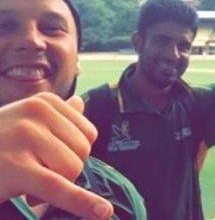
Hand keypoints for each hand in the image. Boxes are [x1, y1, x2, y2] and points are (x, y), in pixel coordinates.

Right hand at [0, 93, 112, 219]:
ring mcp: (25, 136)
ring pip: (72, 170)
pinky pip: (57, 187)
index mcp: (45, 102)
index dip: (71, 156)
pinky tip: (101, 212)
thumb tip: (79, 104)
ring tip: (22, 185)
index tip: (44, 161)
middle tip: (29, 175)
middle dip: (62, 173)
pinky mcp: (15, 166)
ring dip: (52, 188)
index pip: (87, 136)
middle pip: (82, 153)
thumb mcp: (22, 123)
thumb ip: (54, 116)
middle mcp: (37, 112)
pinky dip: (81, 203)